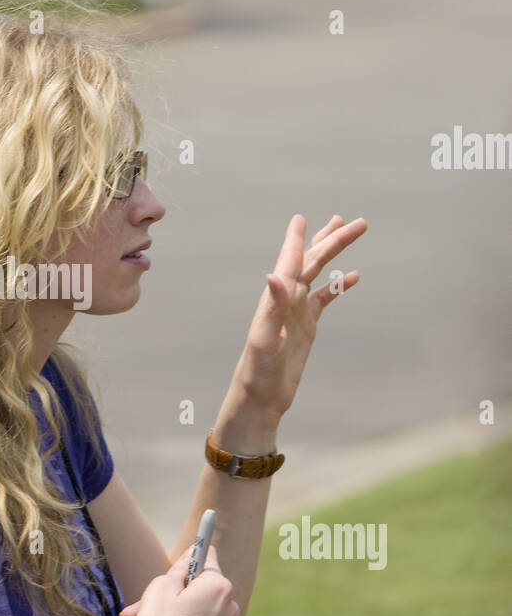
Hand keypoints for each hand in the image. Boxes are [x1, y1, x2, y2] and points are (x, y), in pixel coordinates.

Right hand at [118, 546, 240, 615]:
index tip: (183, 561)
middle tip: (148, 602)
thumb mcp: (160, 587)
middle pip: (204, 591)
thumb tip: (193, 554)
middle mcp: (231, 610)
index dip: (190, 561)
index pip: (208, 561)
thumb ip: (180, 567)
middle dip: (178, 595)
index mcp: (219, 587)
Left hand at [230, 213, 367, 420]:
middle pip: (312, 261)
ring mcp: (297, 310)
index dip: (297, 239)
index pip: (290, 261)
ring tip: (349, 230)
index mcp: (276, 298)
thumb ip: (272, 306)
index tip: (301, 218)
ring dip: (334, 252)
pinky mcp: (306, 325)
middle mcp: (286, 299)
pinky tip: (353, 276)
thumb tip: (273, 275)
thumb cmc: (258, 371)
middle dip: (332, 240)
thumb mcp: (265, 338)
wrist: (261, 398)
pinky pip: (325, 298)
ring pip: (319, 273)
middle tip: (358, 222)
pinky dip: (338, 286)